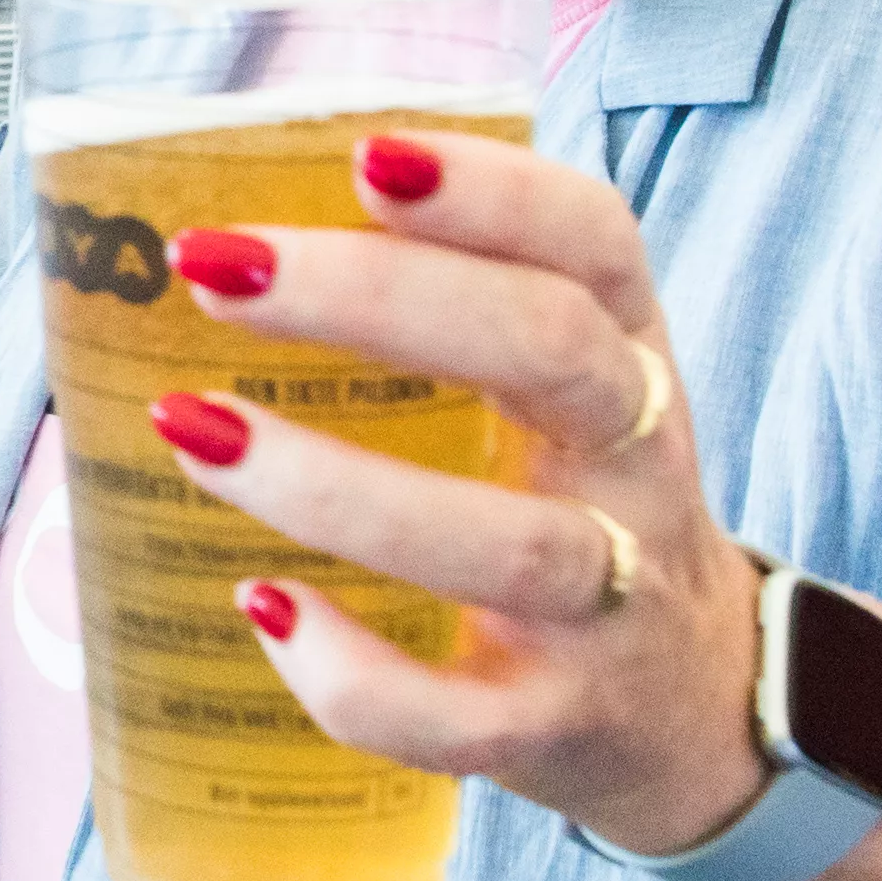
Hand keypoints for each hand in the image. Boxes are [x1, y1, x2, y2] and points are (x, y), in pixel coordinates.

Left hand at [148, 131, 773, 858]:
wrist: (687, 710)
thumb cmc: (562, 505)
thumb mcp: (544, 394)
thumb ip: (432, 311)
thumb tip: (199, 230)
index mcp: (626, 351)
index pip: (593, 242)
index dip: (492, 190)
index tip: (366, 154)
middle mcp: (635, 465)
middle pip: (547, 354)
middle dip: (378, 299)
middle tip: (218, 267)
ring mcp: (608, 604)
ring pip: (503, 544)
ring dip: (336, 486)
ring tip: (194, 429)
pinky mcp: (555, 727)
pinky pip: (459, 716)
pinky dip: (353, 671)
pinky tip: (263, 607)